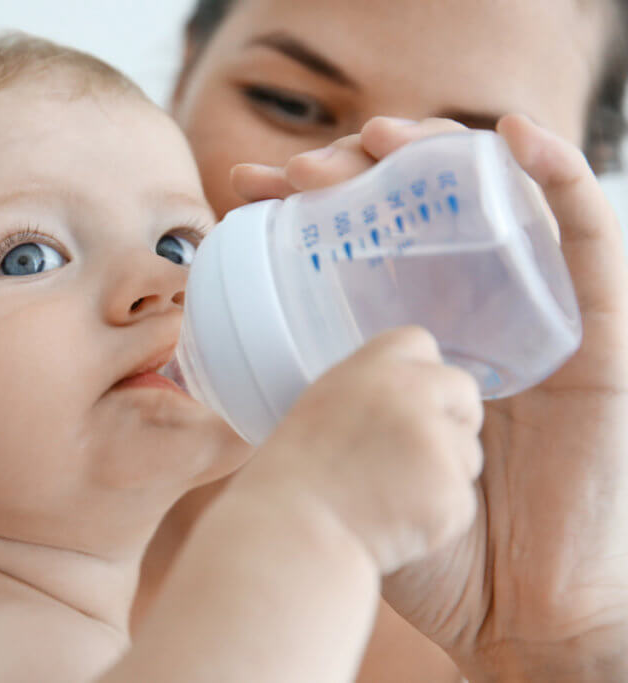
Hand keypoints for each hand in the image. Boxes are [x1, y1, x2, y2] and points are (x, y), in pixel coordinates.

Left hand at [234, 116, 627, 679]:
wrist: (513, 609)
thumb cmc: (423, 536)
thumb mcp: (347, 451)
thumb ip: (306, 399)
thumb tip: (215, 357)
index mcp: (404, 332)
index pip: (354, 241)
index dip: (304, 205)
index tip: (244, 191)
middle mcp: (467, 311)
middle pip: (418, 208)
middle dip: (358, 171)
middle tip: (302, 169)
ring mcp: (530, 314)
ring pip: (492, 205)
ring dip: (439, 154)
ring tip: (380, 138)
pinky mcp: (596, 331)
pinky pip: (586, 238)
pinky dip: (558, 177)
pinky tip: (510, 137)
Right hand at [234, 326, 483, 574]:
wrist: (291, 534)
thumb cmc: (293, 480)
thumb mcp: (319, 410)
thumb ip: (366, 393)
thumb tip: (405, 394)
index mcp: (368, 369)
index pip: (419, 342)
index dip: (421, 373)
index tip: (411, 399)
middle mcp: (408, 394)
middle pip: (462, 391)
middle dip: (452, 420)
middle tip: (414, 455)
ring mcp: (434, 443)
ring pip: (468, 452)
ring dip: (443, 474)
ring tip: (386, 497)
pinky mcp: (451, 492)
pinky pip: (461, 501)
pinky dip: (437, 518)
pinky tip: (393, 523)